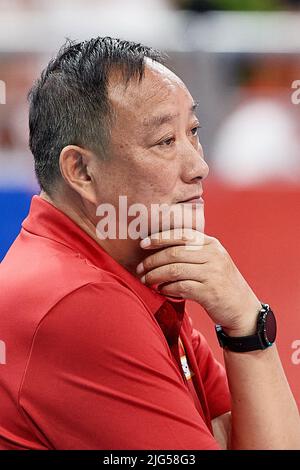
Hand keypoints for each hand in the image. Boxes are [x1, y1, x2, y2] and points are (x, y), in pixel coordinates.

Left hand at [137, 228, 260, 335]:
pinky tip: (161, 290)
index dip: (159, 238)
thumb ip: (193, 252)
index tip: (143, 244)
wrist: (243, 309)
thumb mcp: (212, 261)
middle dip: (153, 261)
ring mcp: (213, 273)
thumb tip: (160, 248)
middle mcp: (213, 255)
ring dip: (156, 276)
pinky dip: (167, 289)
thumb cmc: (221, 283)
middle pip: (174, 253)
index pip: (181, 235)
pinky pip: (181, 287)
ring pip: (175, 270)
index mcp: (211, 244)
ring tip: (146, 280)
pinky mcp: (210, 292)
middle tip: (140, 269)